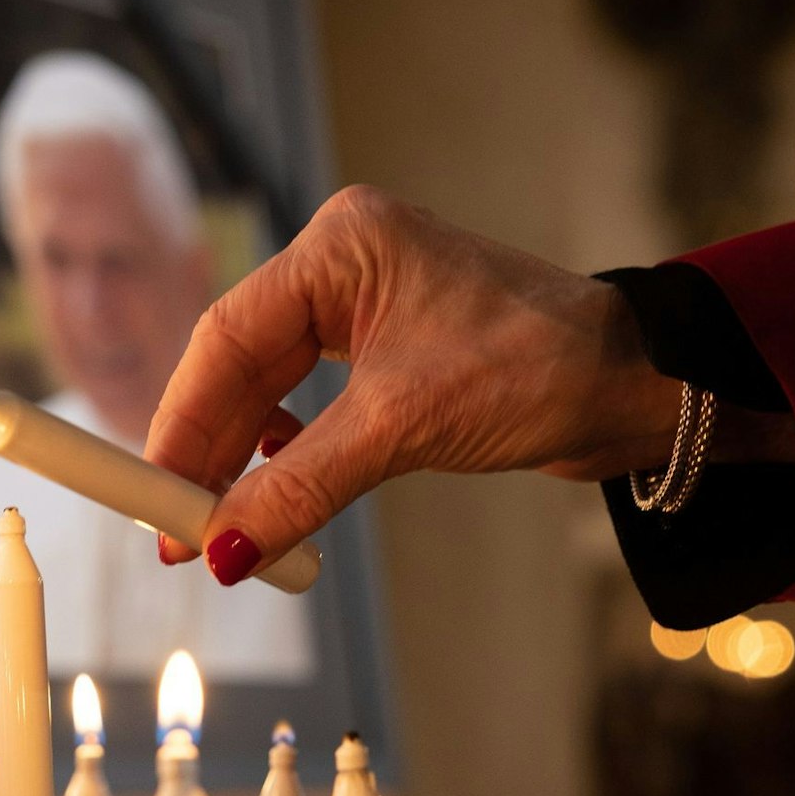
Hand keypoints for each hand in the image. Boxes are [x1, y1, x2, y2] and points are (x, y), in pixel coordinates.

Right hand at [146, 186, 682, 583]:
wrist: (639, 384)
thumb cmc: (540, 369)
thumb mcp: (405, 427)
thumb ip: (302, 486)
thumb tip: (223, 549)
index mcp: (340, 246)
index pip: (227, 336)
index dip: (181, 423)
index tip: (155, 495)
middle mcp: (343, 262)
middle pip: (238, 362)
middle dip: (207, 450)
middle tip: (175, 530)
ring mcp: (365, 305)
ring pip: (270, 388)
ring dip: (244, 460)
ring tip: (219, 527)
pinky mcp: (387, 349)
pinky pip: (309, 404)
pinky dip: (288, 456)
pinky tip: (276, 491)